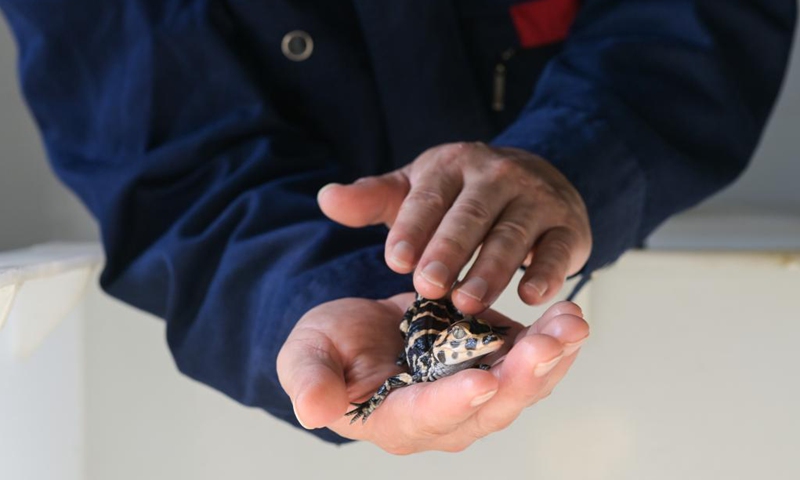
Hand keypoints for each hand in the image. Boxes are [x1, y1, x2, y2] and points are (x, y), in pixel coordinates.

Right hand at [276, 294, 588, 453]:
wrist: (361, 335)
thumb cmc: (329, 348)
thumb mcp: (306, 356)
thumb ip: (310, 381)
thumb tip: (313, 410)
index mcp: (393, 418)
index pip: (424, 417)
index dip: (451, 403)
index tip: (479, 382)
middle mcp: (442, 417)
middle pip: (487, 408)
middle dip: (522, 377)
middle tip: (549, 343)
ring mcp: (472, 395)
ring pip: (518, 386)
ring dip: (549, 357)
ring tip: (572, 323)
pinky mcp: (492, 366)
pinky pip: (529, 364)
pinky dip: (553, 342)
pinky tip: (570, 316)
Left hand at [317, 142, 591, 313]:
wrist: (535, 177)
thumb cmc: (463, 193)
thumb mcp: (417, 188)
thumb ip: (373, 199)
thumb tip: (325, 198)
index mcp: (454, 165)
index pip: (430, 195)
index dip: (413, 226)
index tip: (395, 261)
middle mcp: (498, 176)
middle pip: (471, 214)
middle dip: (449, 250)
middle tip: (428, 287)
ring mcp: (537, 199)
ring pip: (512, 234)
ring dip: (491, 269)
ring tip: (468, 302)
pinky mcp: (568, 225)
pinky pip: (558, 249)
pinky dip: (548, 272)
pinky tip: (531, 297)